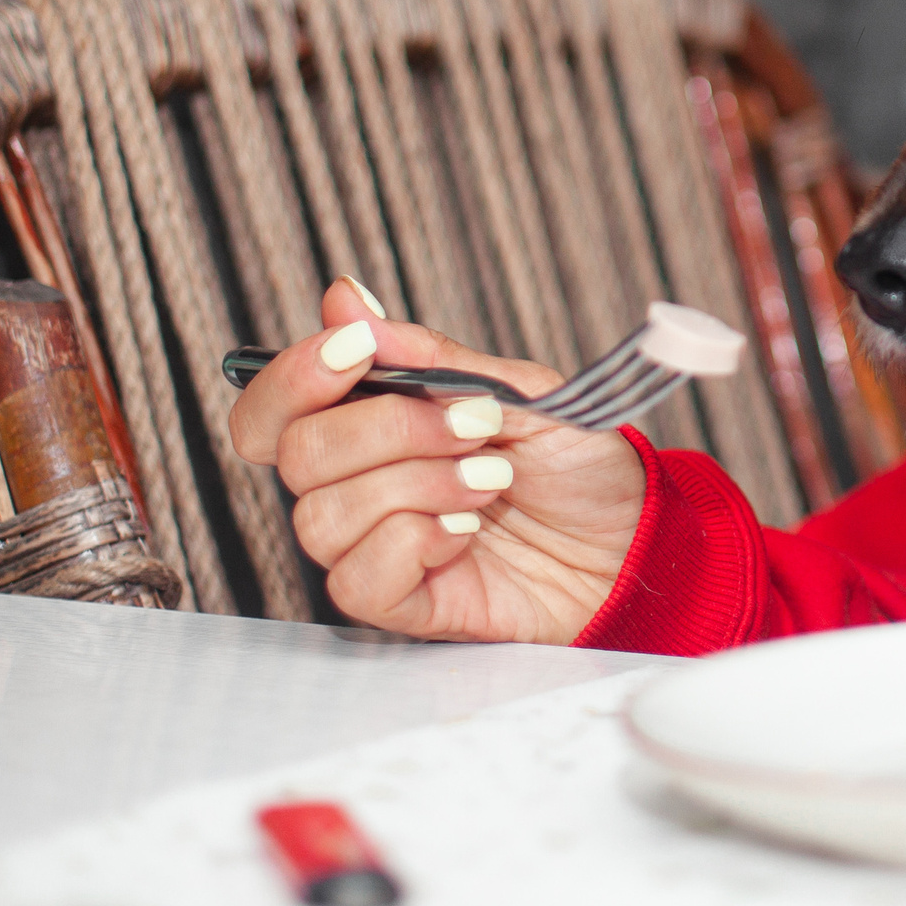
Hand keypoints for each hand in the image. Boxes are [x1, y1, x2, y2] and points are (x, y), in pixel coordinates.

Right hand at [228, 279, 646, 642]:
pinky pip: (357, 579)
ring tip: (491, 479)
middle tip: (476, 427)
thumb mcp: (517, 391)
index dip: (296, 377)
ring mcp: (372, 547)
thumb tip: (345, 302)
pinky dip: (417, 543)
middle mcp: (355, 486)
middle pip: (297, 454)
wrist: (633, 535)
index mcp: (368, 426)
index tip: (359, 352)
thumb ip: (427, 356)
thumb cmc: (574, 462)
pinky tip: (466, 533)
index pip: (272, 410)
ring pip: (324, 516)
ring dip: (421, 485)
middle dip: (392, 429)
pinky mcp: (399, 603)